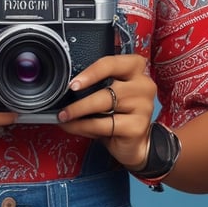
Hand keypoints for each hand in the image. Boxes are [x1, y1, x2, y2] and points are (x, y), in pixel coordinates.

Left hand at [57, 54, 155, 169]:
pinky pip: (104, 125)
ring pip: (104, 106)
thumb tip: (66, 88)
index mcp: (135, 68)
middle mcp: (143, 85)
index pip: (111, 63)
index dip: (90, 73)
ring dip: (79, 112)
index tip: (72, 84)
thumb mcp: (110, 92)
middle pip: (107, 87)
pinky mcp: (137, 126)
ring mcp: (143, 106)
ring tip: (64, 116)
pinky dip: (84, 126)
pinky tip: (74, 126)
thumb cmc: (119, 112)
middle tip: (64, 105)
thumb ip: (96, 84)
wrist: (135, 142)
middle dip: (81, 98)